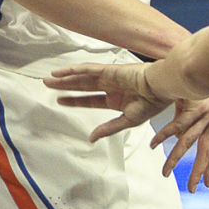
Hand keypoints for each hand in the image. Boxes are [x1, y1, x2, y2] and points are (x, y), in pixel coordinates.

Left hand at [46, 62, 208, 190]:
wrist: (161, 89)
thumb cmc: (152, 105)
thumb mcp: (128, 121)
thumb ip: (109, 128)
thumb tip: (92, 138)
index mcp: (117, 100)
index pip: (91, 100)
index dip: (75, 101)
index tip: (61, 101)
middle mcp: (111, 88)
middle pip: (83, 87)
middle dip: (66, 87)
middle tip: (47, 86)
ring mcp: (109, 77)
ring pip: (82, 78)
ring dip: (65, 78)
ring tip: (48, 79)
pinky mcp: (109, 70)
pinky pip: (87, 69)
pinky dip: (72, 70)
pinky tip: (60, 72)